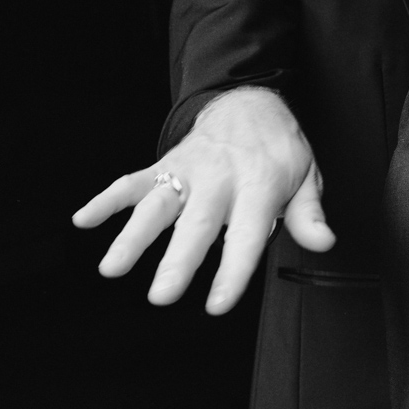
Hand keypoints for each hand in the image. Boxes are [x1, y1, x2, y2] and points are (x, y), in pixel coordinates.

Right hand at [71, 86, 333, 313]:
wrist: (249, 103)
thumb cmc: (278, 151)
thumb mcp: (306, 177)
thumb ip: (309, 214)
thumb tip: (324, 242)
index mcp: (260, 186)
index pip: (247, 234)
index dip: (234, 270)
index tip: (217, 304)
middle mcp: (220, 179)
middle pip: (198, 223)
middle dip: (178, 260)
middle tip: (160, 296)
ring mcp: (188, 171)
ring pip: (158, 204)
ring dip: (133, 235)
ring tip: (111, 268)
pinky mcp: (163, 166)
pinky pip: (131, 182)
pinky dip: (107, 199)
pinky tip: (84, 219)